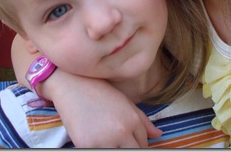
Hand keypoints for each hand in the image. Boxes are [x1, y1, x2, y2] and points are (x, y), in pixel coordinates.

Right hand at [11, 33, 161, 146]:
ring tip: (109, 138)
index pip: (144, 144)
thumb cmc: (99, 92)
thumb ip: (143, 121)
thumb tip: (158, 135)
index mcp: (132, 120)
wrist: (72, 85)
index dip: (138, 144)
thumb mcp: (125, 103)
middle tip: (121, 140)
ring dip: (117, 149)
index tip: (130, 140)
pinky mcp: (87, 146)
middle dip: (130, 147)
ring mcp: (104, 141)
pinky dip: (102, 149)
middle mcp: (121, 132)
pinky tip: (97, 140)